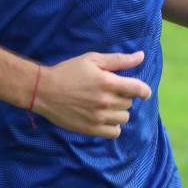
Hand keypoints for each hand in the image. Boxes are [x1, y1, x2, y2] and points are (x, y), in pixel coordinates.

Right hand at [34, 51, 152, 138]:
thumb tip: (141, 56)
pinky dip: (113, 126)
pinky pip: (115, 132)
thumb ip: (118, 60)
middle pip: (129, 103)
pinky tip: (103, 118)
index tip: (141, 91)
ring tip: (104, 105)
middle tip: (108, 92)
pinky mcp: (92, 129)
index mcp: (108, 82)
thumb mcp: (91, 60)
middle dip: (123, 96)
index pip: (139, 89)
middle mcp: (106, 101)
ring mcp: (99, 117)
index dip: (143, 90)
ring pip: (124, 118)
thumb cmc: (68, 72)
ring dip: (118, 111)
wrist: (44, 90)